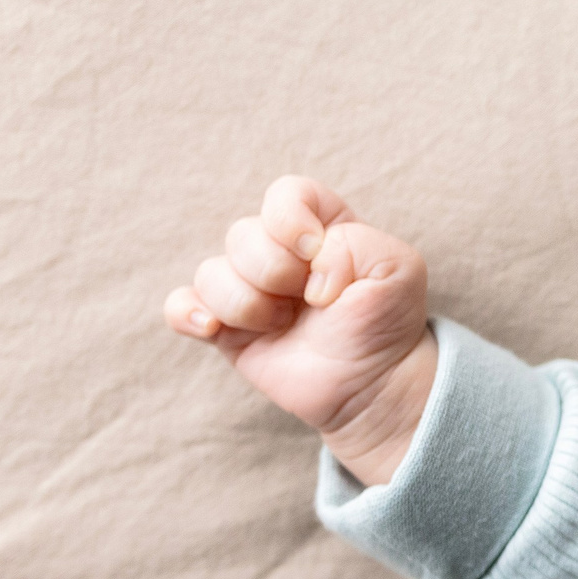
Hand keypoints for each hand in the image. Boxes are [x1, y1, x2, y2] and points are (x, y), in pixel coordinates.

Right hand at [165, 176, 435, 484]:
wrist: (374, 384)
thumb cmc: (386, 321)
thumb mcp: (397, 270)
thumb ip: (358, 245)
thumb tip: (308, 268)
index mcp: (320, 225)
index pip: (286, 194)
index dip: (289, 219)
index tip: (312, 251)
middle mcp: (278, 251)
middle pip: (242, 234)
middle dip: (273, 272)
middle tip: (311, 303)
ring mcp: (249, 288)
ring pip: (210, 273)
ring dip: (248, 305)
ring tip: (284, 324)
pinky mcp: (225, 326)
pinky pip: (180, 305)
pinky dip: (189, 314)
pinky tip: (214, 329)